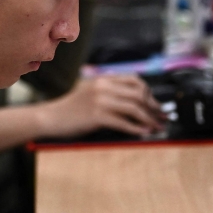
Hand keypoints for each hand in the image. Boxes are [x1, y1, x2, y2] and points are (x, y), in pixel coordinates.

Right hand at [37, 75, 165, 138]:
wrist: (50, 118)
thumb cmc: (71, 109)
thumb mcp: (90, 92)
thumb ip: (109, 92)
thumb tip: (135, 102)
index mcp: (103, 79)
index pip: (134, 80)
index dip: (149, 93)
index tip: (156, 104)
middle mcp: (103, 86)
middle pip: (138, 94)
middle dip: (154, 107)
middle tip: (162, 117)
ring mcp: (99, 100)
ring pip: (134, 108)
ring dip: (149, 119)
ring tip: (157, 127)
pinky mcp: (96, 116)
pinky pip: (122, 122)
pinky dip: (136, 128)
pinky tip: (144, 133)